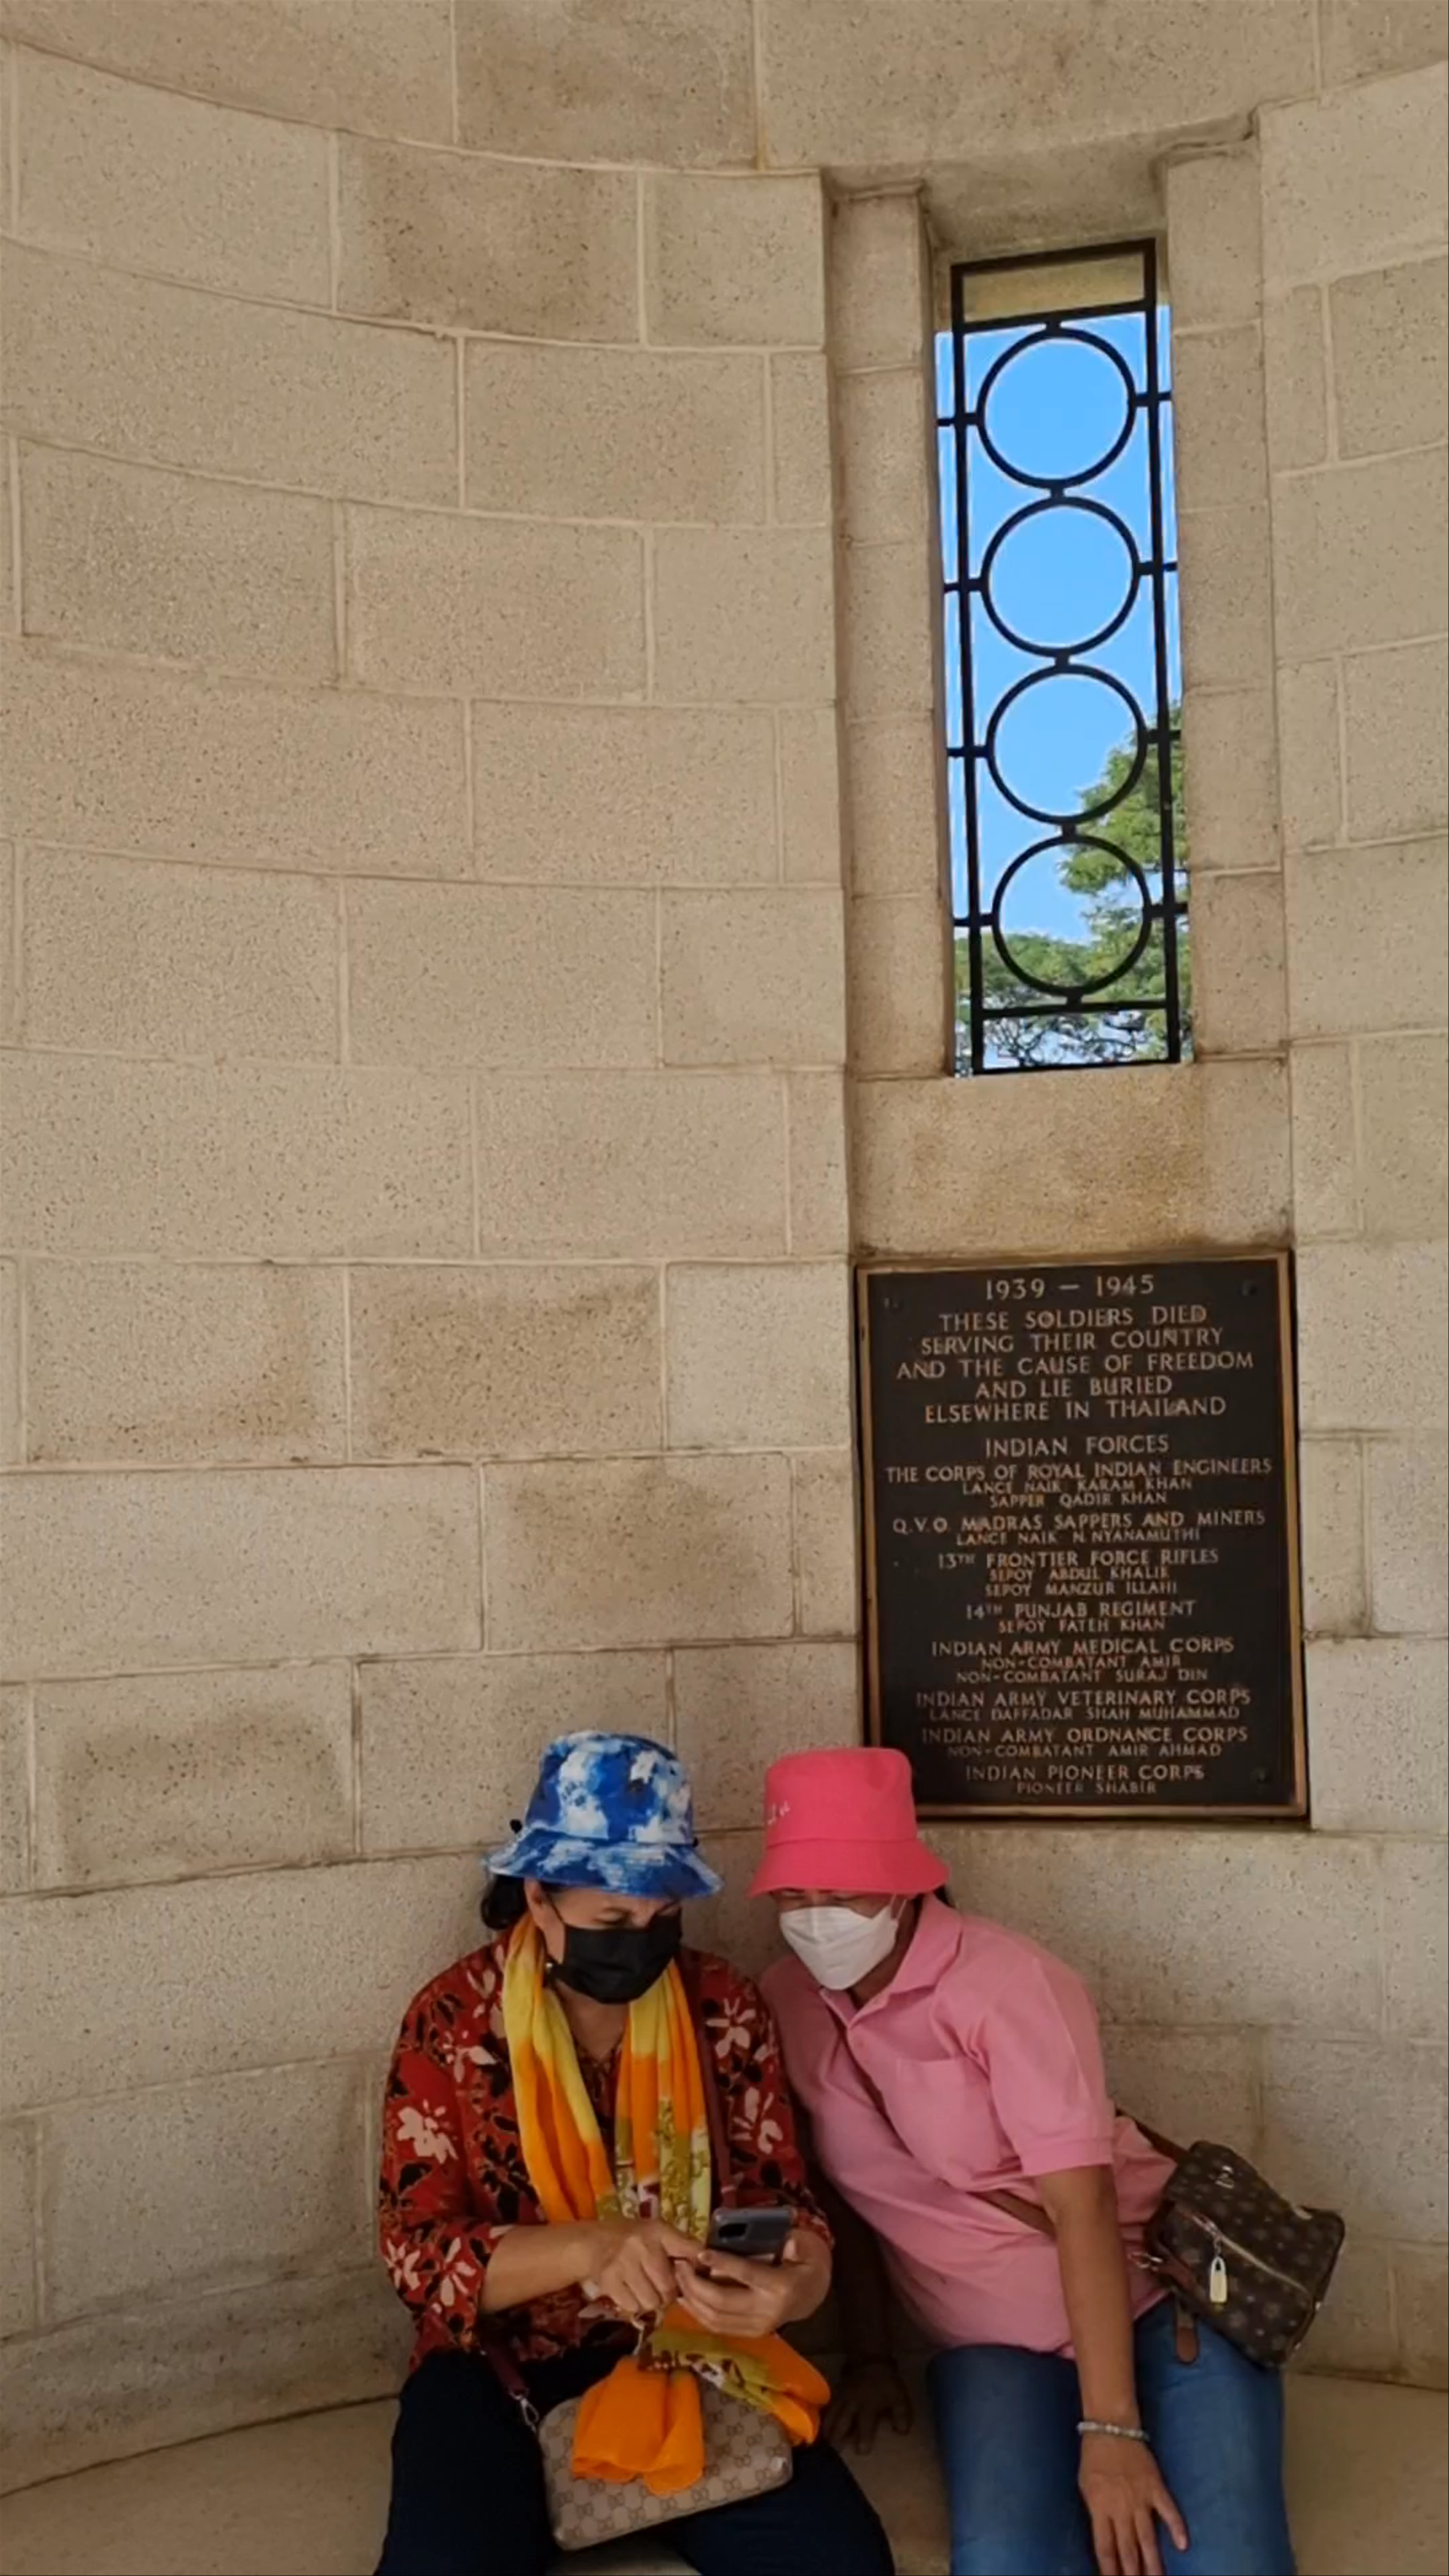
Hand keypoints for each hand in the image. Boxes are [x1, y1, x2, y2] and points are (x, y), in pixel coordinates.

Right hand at [585, 2218, 703, 2323]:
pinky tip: (631, 2292)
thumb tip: (706, 2266)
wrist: (592, 2243)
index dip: (696, 2268)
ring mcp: (623, 2264)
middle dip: (668, 2293)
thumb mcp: (657, 2233)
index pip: (688, 2250)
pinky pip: (633, 2307)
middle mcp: (641, 2245)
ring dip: (651, 2301)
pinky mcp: (609, 2281)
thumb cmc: (631, 2239)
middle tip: (662, 2289)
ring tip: (646, 2290)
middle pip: (668, 2287)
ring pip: (651, 2301)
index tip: (696, 2276)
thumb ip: (681, 2246)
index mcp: (658, 2231)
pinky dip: (634, 2305)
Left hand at [672, 2230, 824, 2338]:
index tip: (700, 2252)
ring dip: (693, 2300)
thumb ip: (797, 2245)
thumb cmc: (808, 2265)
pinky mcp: (750, 2333)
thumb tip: (788, 2243)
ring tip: (678, 2279)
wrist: (814, 2295)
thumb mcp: (809, 2249)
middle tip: (680, 2264)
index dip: (723, 2263)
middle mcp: (767, 2311)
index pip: (747, 2274)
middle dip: (696, 2285)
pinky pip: (719, 2327)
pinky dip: (699, 2314)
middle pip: (723, 2301)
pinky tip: (686, 2298)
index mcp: (781, 2287)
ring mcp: (758, 2326)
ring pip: (716, 2318)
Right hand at [825, 2358, 912, 2454]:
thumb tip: (902, 2432)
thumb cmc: (886, 2382)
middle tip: (834, 2451)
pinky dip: (825, 2416)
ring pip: (832, 2414)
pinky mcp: (836, 2391)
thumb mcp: (898, 2397)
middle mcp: (853, 2403)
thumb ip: (901, 2414)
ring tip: (823, 2442)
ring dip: (828, 2428)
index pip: (865, 2424)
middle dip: (838, 2436)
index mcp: (868, 2405)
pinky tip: (821, 2424)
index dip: (864, 2438)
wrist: (871, 2359)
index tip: (861, 2452)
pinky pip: (828, 2405)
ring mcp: (842, 2397)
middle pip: (843, 2421)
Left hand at [1079, 2432, 1187, 2575]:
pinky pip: (1168, 2510)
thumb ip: (1096, 2513)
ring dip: (1153, 2563)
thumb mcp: (1086, 2488)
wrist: (1110, 2428)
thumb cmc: (1094, 2458)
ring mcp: (1140, 2498)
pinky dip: (1177, 2527)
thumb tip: (1105, 2538)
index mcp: (1100, 2509)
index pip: (1105, 2549)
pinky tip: (1183, 2545)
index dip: (1109, 2570)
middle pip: (1128, 2549)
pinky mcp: (1156, 2487)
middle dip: (1132, 2574)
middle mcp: (1121, 2508)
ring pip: (1148, 2538)